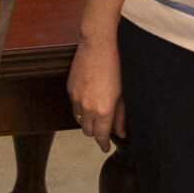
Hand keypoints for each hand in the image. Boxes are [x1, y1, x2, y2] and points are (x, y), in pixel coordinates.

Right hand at [68, 34, 123, 150]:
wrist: (98, 45)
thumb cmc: (116, 66)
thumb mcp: (123, 94)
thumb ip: (121, 116)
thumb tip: (121, 133)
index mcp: (103, 110)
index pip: (100, 136)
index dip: (103, 144)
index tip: (105, 147)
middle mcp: (87, 107)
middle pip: (87, 131)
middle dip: (96, 133)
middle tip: (104, 129)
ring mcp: (76, 98)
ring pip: (79, 120)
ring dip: (87, 121)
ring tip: (97, 114)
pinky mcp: (70, 89)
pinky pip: (74, 106)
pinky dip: (81, 108)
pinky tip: (90, 99)